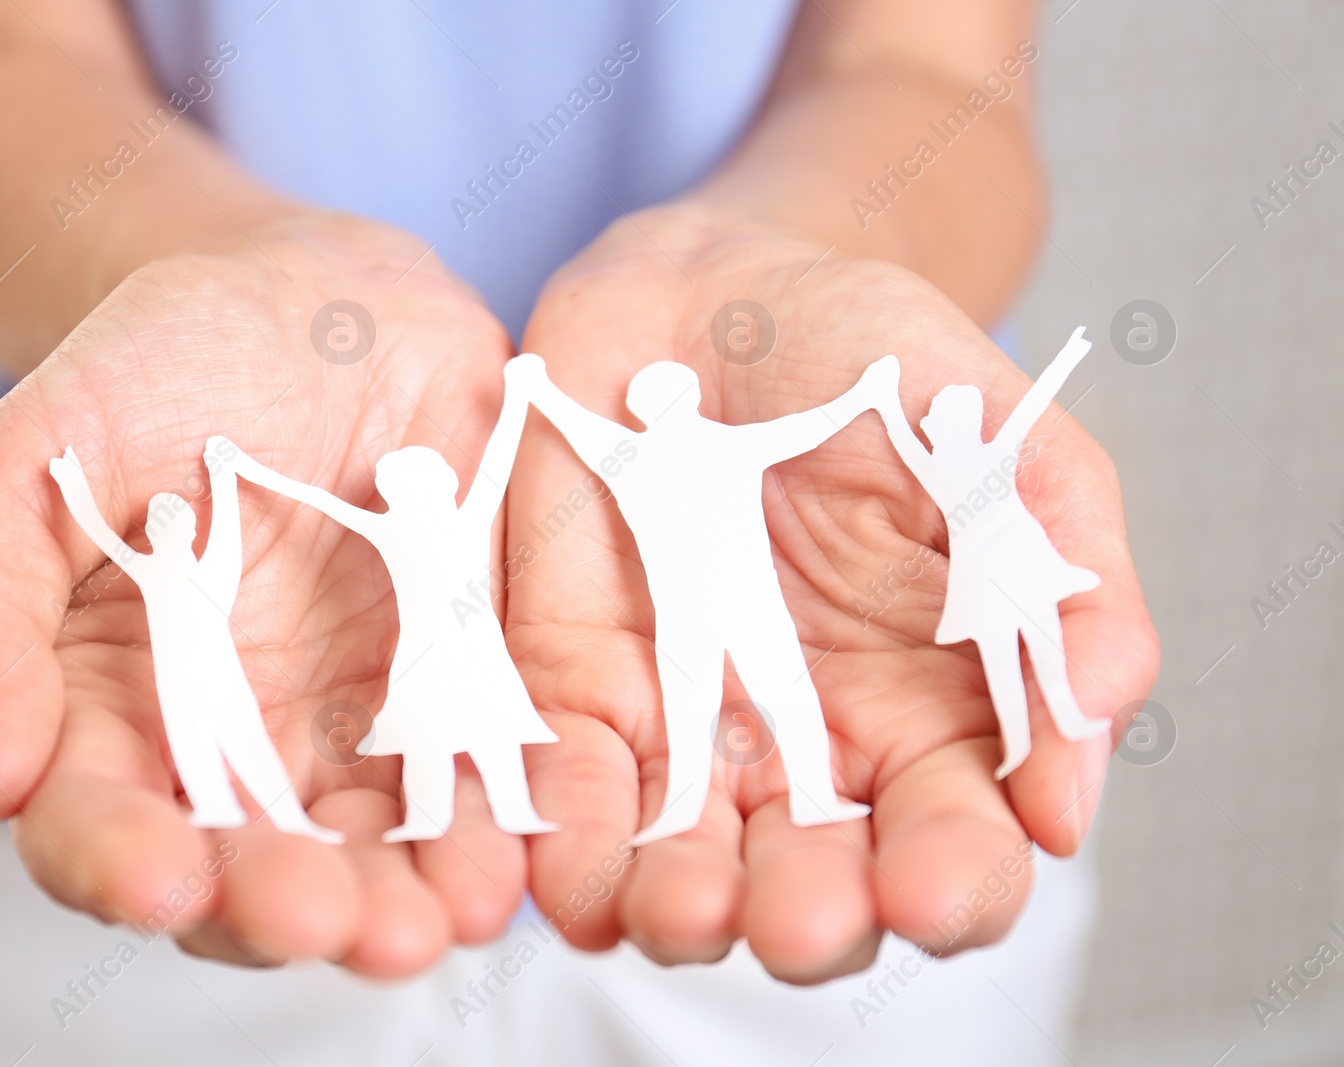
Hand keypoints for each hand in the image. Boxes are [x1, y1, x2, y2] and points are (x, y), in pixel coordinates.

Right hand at [0, 211, 526, 975]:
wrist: (324, 299)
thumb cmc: (165, 363)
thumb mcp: (42, 450)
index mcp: (116, 707)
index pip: (100, 821)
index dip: (119, 862)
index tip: (161, 877)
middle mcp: (237, 745)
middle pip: (249, 870)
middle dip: (286, 908)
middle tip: (330, 921)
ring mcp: (356, 726)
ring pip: (374, 849)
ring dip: (408, 895)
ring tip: (448, 913)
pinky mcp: (462, 689)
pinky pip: (483, 772)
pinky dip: (502, 817)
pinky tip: (521, 843)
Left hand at [505, 204, 1157, 981]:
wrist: (703, 293)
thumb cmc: (867, 360)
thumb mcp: (996, 441)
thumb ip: (1063, 578)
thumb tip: (1084, 752)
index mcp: (931, 711)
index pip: (956, 842)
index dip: (956, 882)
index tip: (938, 887)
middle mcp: (808, 748)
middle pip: (816, 883)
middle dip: (809, 920)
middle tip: (798, 918)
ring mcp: (687, 726)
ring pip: (684, 865)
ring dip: (677, 908)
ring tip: (673, 910)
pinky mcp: (576, 689)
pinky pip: (570, 786)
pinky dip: (564, 835)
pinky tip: (566, 868)